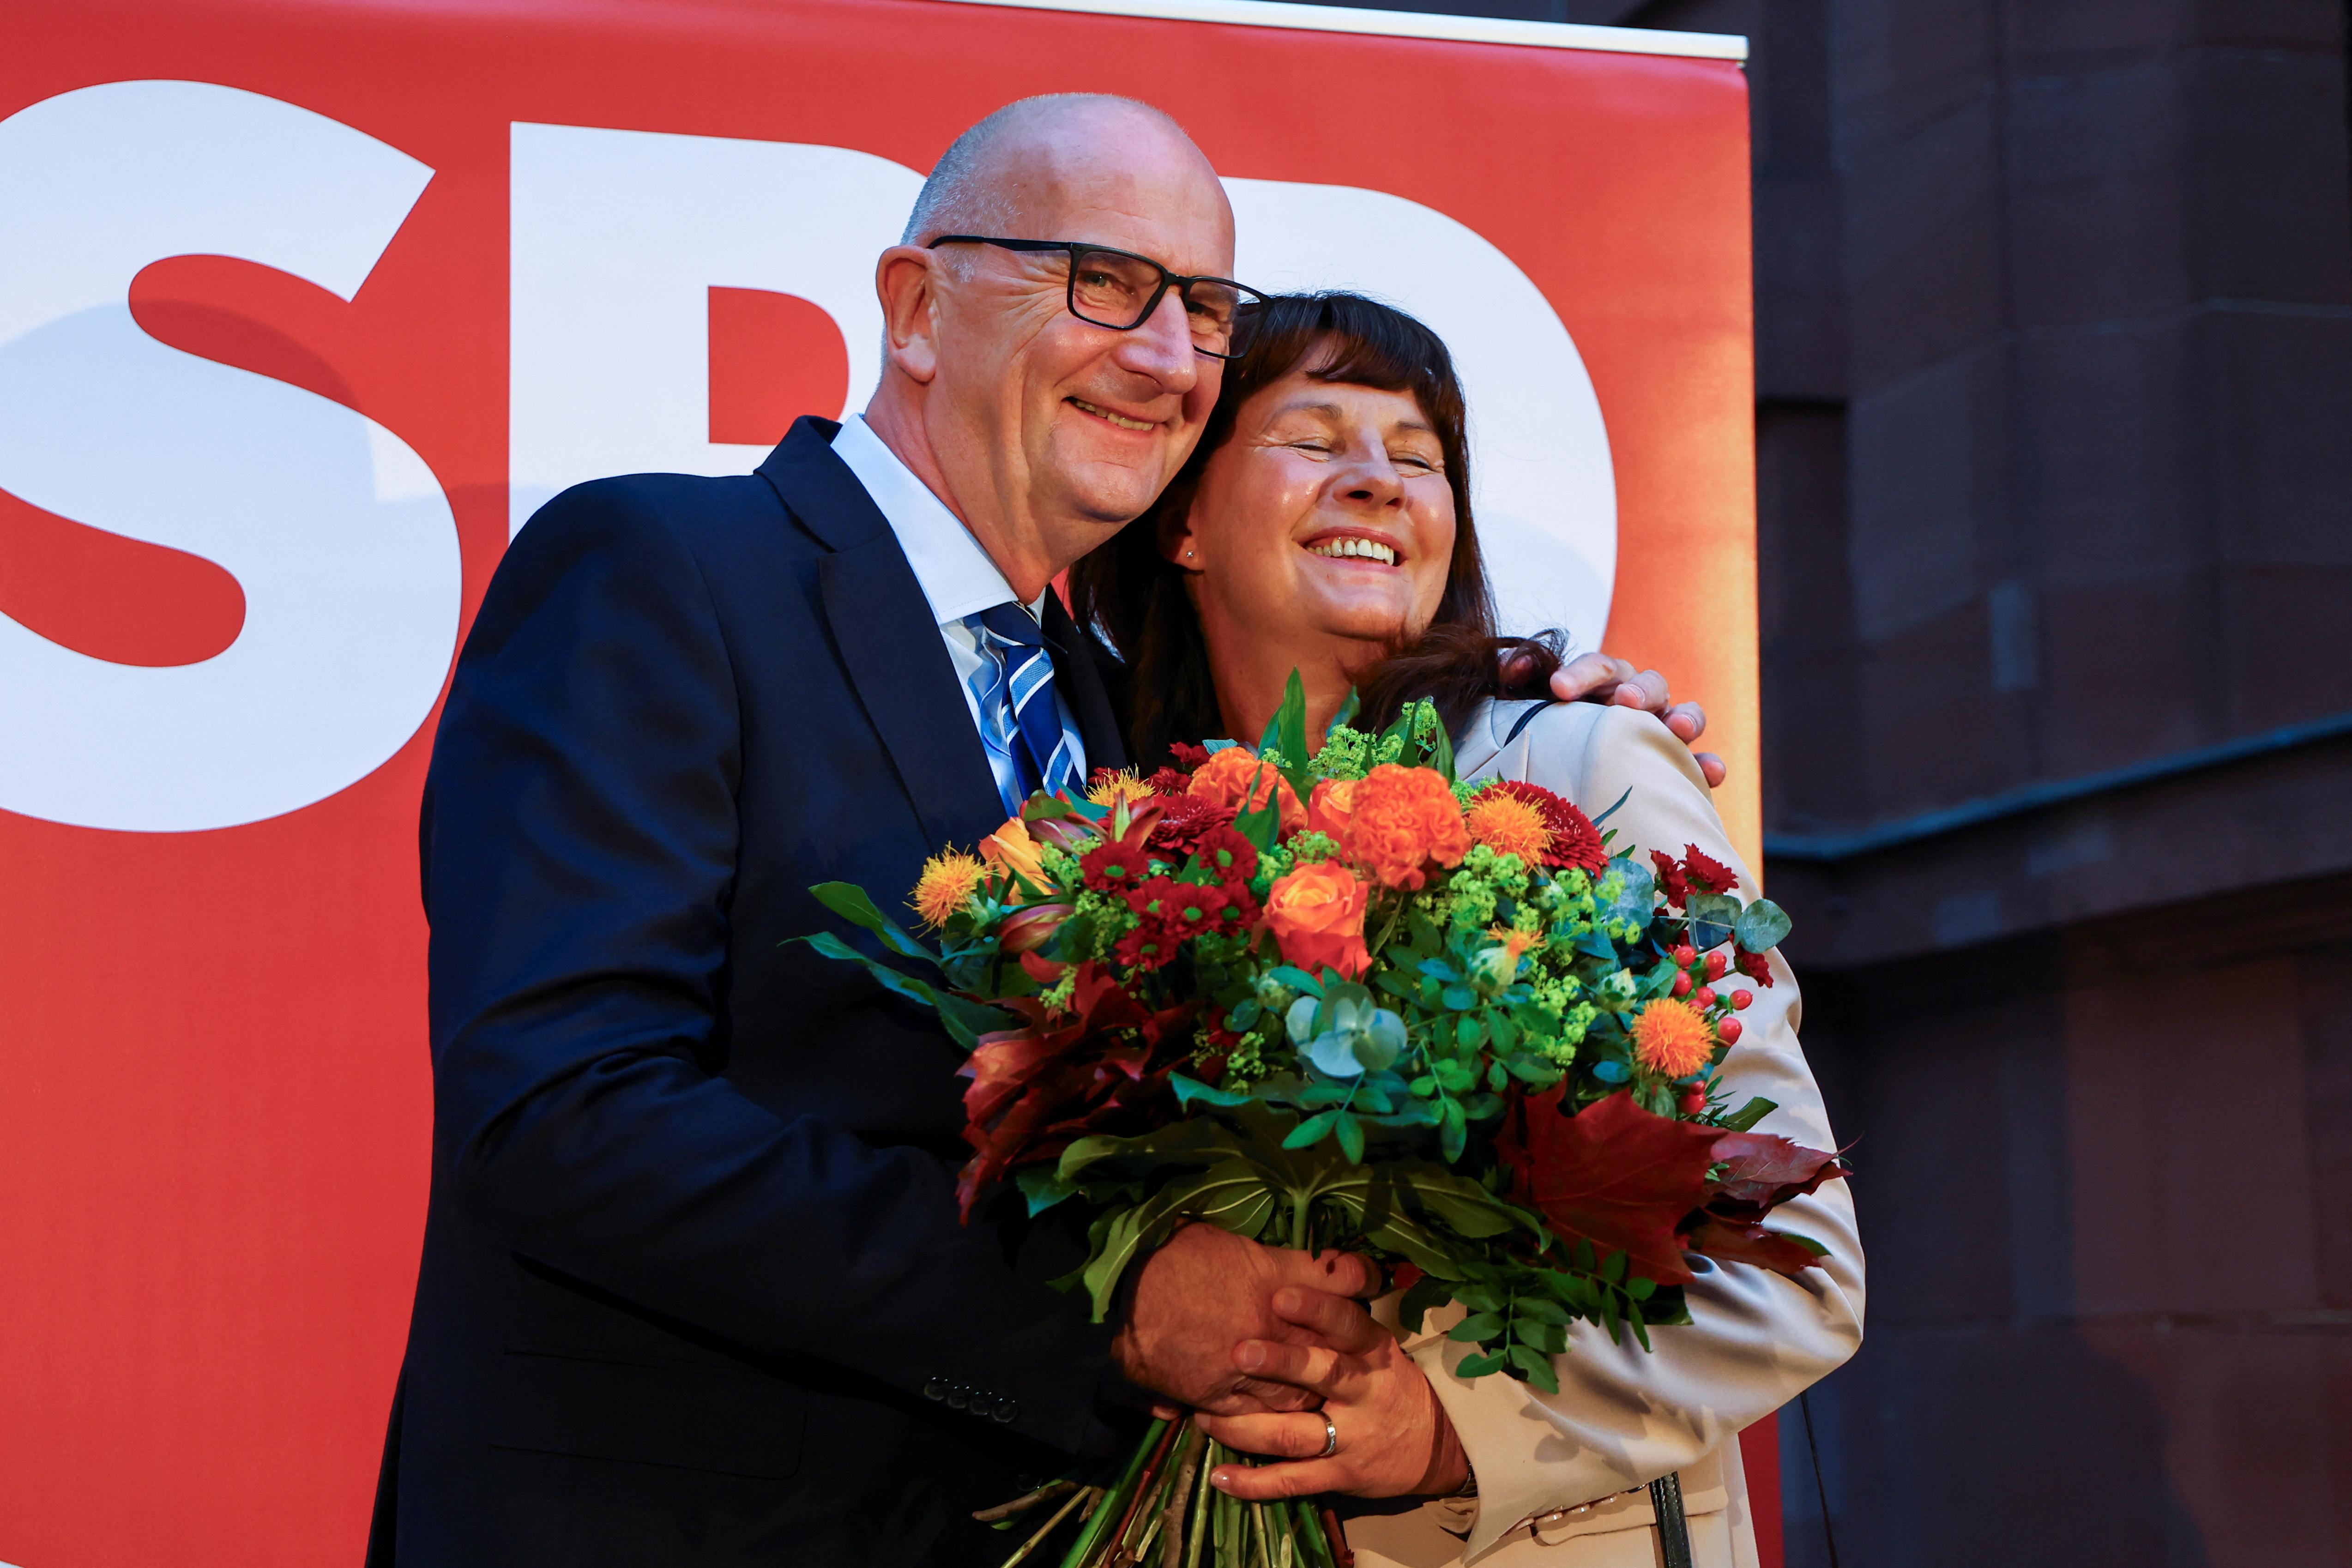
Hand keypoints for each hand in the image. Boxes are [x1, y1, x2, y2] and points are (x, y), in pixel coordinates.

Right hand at [1114, 1224, 1377, 1415]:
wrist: (1119, 1300)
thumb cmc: (1168, 1257)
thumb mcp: (1220, 1235)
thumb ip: (1267, 1253)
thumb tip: (1294, 1255)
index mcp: (1277, 1280)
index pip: (1344, 1279)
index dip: (1360, 1275)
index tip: (1366, 1275)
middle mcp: (1273, 1328)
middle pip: (1331, 1343)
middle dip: (1343, 1343)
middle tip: (1350, 1340)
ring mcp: (1248, 1368)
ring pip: (1301, 1389)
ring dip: (1311, 1388)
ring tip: (1317, 1384)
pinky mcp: (1219, 1396)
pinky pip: (1258, 1413)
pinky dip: (1268, 1411)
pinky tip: (1272, 1406)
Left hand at [1194, 1286, 1467, 1500]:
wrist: (1436, 1445)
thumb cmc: (1388, 1383)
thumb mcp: (1375, 1345)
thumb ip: (1336, 1319)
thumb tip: (1288, 1272)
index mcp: (1373, 1353)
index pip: (1348, 1325)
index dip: (1316, 1309)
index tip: (1278, 1295)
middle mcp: (1364, 1393)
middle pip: (1324, 1375)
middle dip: (1281, 1364)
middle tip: (1238, 1352)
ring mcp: (1351, 1438)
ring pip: (1295, 1434)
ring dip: (1247, 1428)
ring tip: (1205, 1417)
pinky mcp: (1339, 1476)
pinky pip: (1292, 1481)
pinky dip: (1255, 1483)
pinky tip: (1219, 1477)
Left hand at [1539, 651, 1724, 787]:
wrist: (1576, 781)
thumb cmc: (1556, 738)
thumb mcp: (1532, 710)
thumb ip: (1521, 680)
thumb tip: (1510, 666)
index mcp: (1605, 684)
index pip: (1599, 668)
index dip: (1581, 673)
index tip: (1559, 688)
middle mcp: (1641, 703)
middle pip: (1649, 683)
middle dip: (1639, 689)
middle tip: (1625, 701)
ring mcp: (1665, 732)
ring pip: (1685, 714)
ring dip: (1684, 718)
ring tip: (1676, 728)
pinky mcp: (1682, 767)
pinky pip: (1703, 763)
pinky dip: (1709, 765)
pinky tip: (1710, 773)